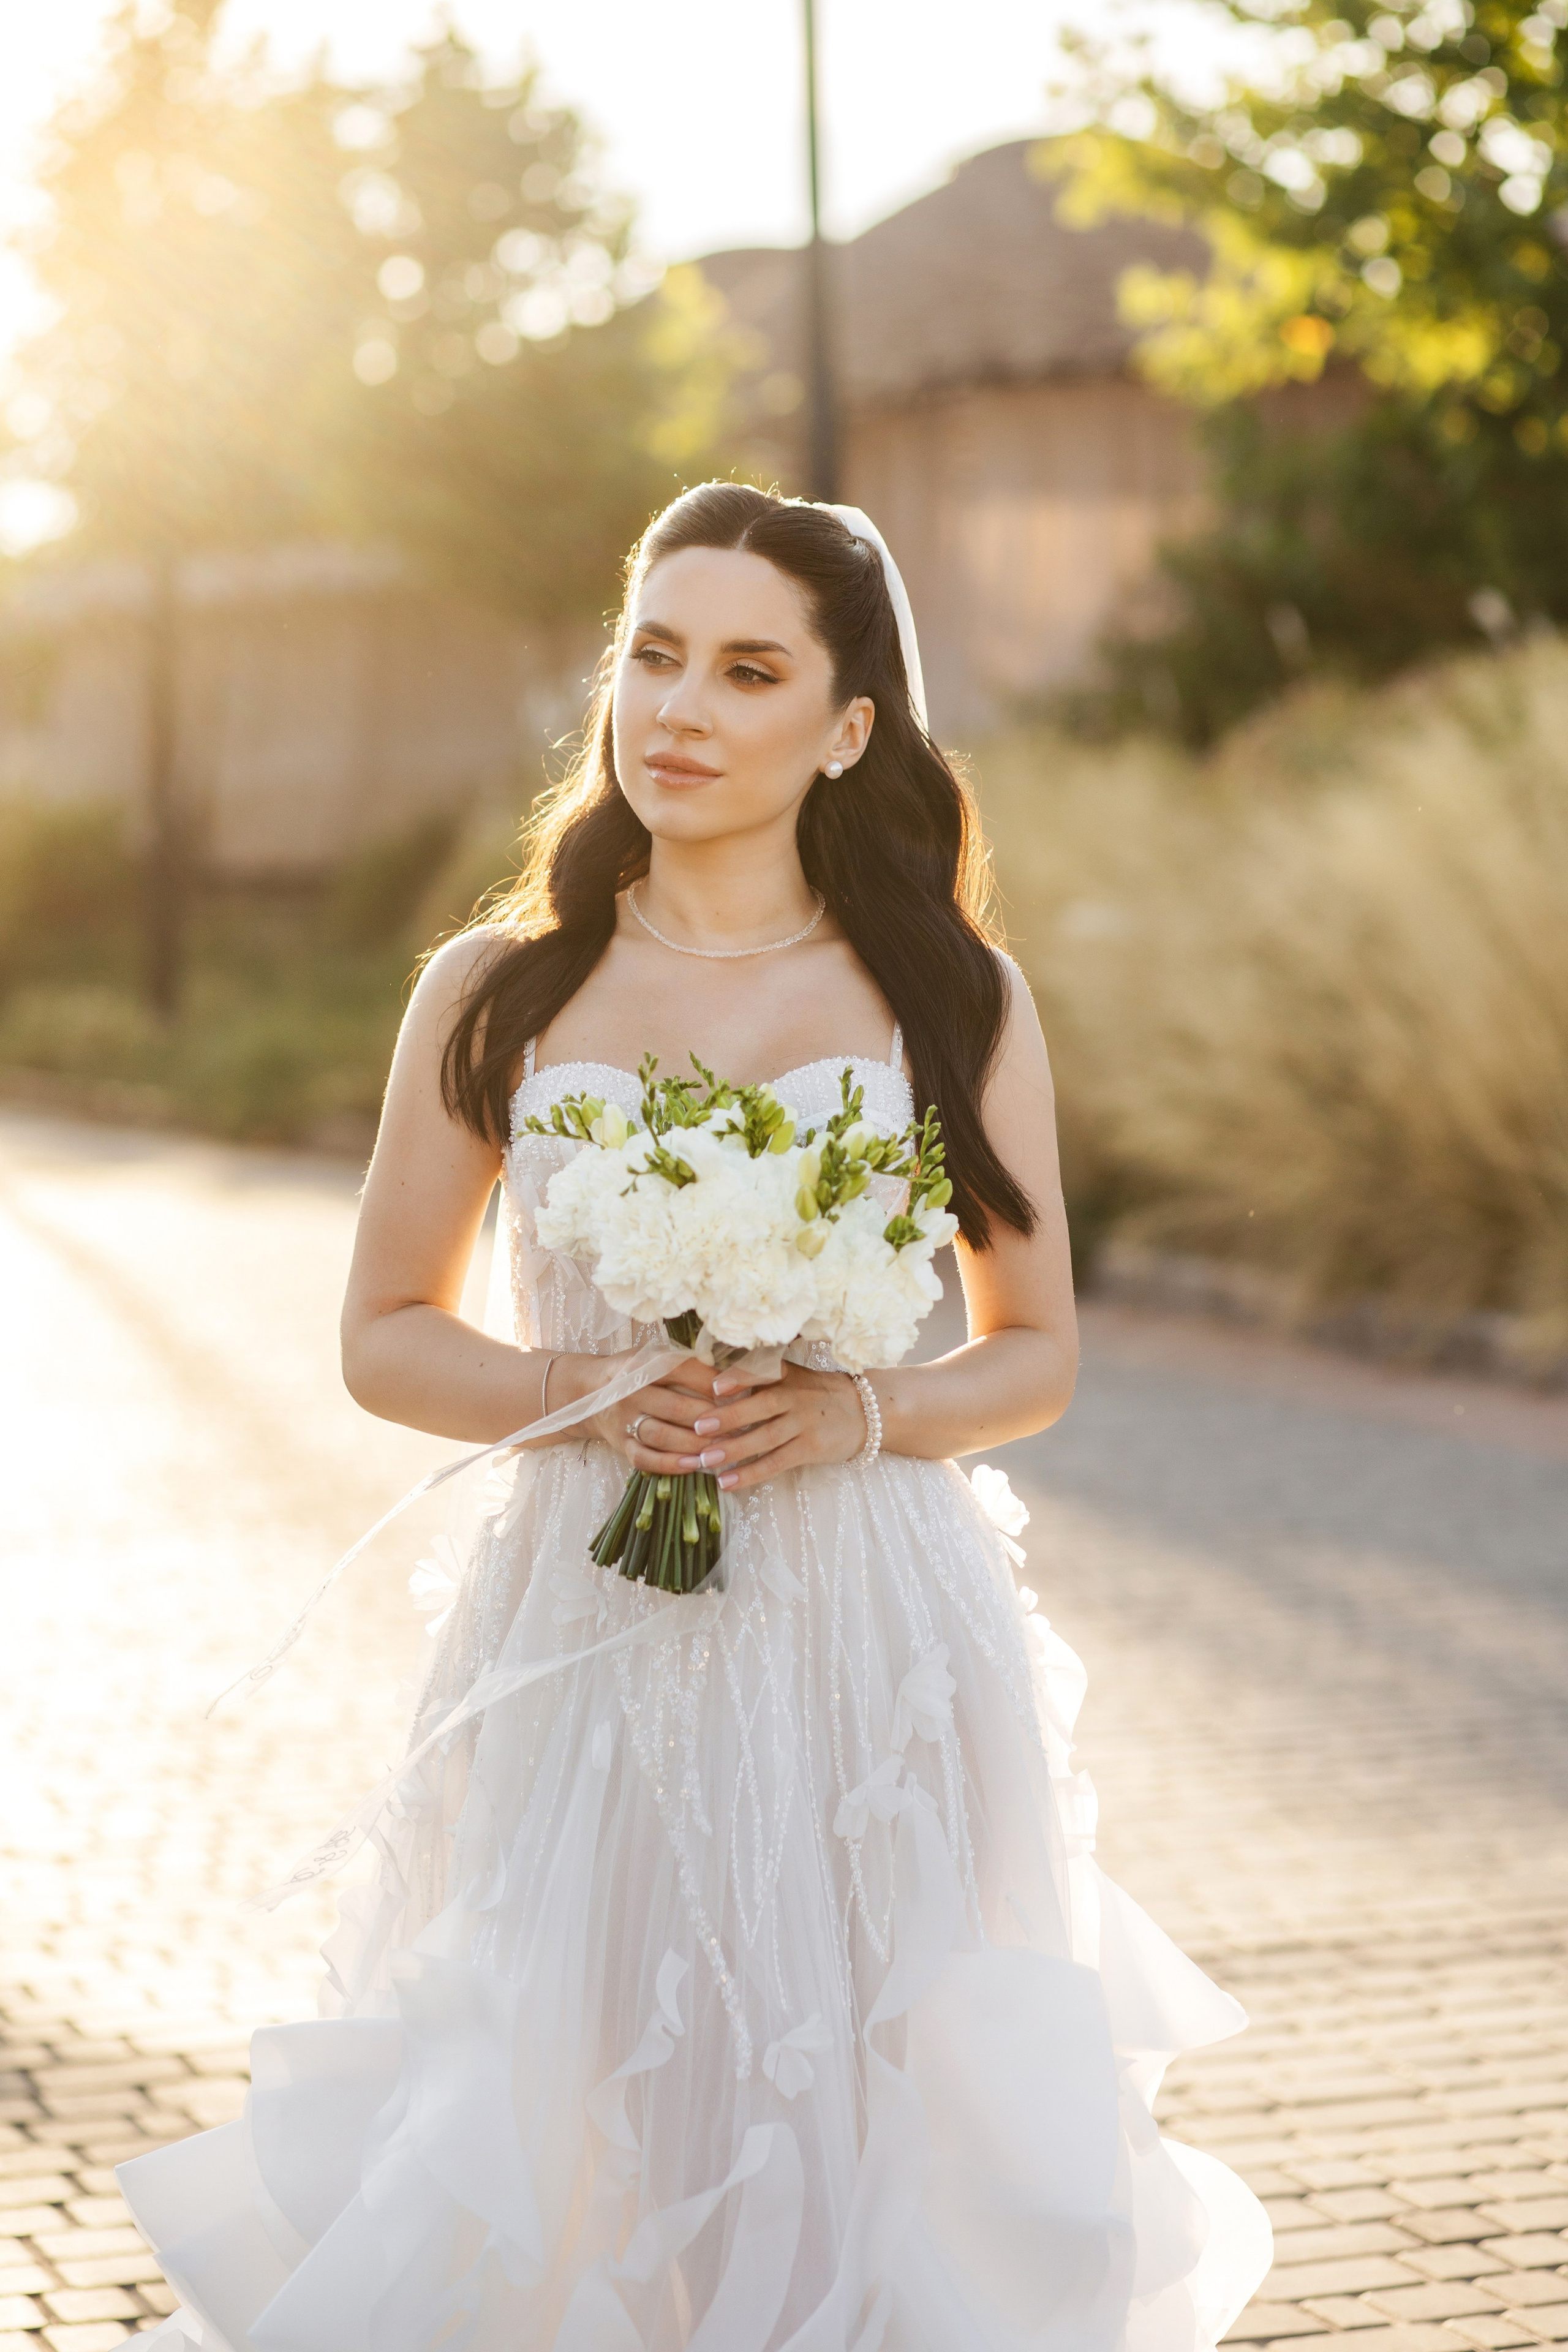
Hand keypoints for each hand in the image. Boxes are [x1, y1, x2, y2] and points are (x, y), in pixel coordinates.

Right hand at [581, 1351, 743, 1472]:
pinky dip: (670, 1464)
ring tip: (722, 1447)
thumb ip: (686, 1364)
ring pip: (661, 1434)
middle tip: (739, 1425)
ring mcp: (623, 1420)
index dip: (710, 1381)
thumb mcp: (654, 1357)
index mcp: (642, 1364)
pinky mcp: (620, 1444)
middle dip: (710, 1418)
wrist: (588, 1392)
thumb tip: (732, 1376)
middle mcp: (630, 1391)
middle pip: (675, 1406)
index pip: (681, 1370)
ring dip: (694, 1443)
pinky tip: (695, 1465)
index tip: (737, 1391)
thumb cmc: (635, 1372)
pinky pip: (646, 1458)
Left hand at [666, 1359, 871, 1495]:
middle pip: (759, 1406)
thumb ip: (765, 1378)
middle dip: (727, 1417)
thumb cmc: (822, 1395)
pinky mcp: (810, 1449)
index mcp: (789, 1377)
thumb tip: (718, 1383)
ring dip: (733, 1449)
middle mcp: (796, 1397)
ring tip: (705, 1460)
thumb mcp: (798, 1378)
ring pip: (764, 1438)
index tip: (714, 1386)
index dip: (738, 1378)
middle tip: (698, 1427)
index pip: (762, 1373)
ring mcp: (804, 1424)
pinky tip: (728, 1482)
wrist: (869, 1412)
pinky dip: (751, 1473)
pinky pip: (776, 1463)